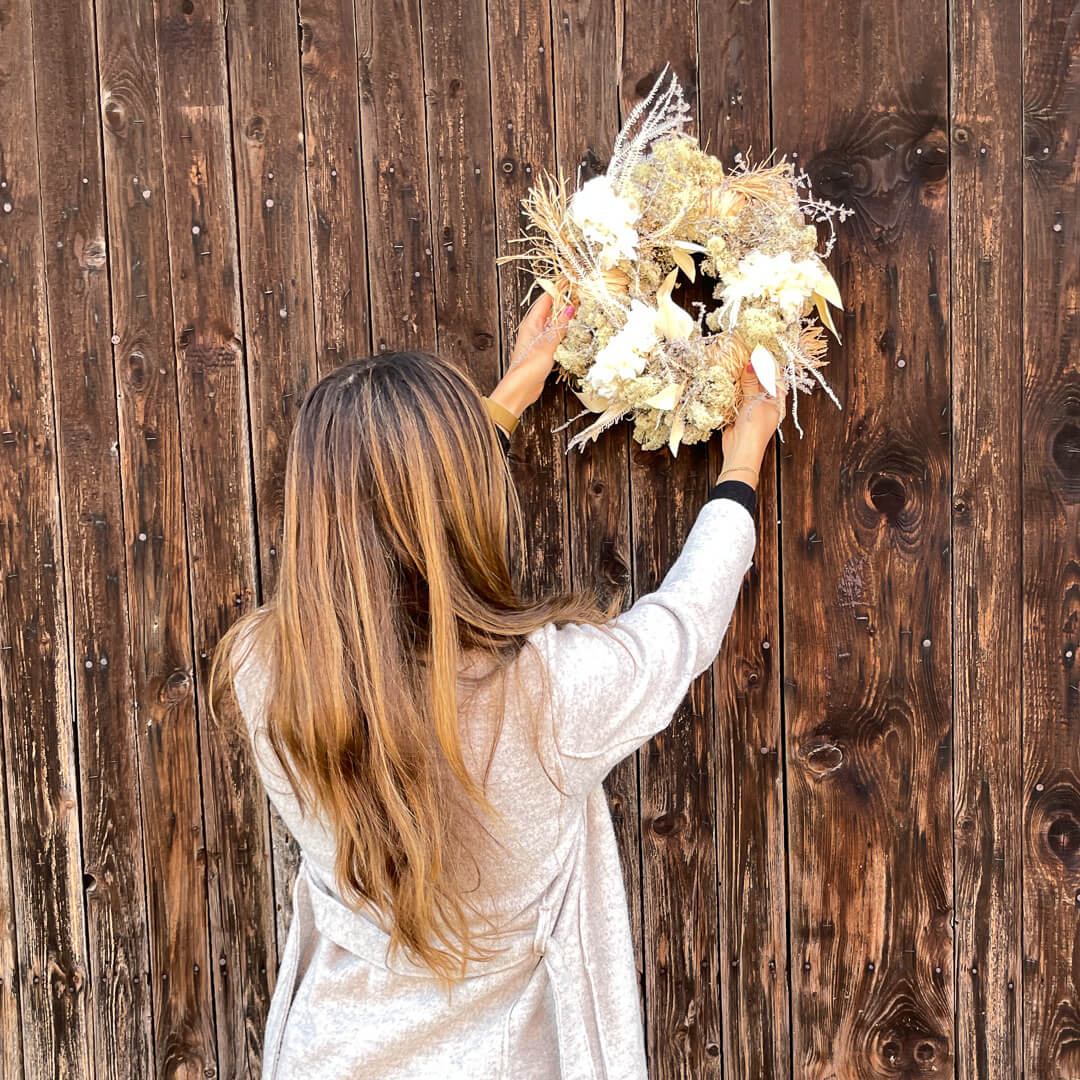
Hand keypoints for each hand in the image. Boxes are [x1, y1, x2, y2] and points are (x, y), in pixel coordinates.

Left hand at [488, 291, 574, 418]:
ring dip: (564, 316)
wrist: (521, 388)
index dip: (558, 289)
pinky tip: (570, 330)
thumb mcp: (548, 342)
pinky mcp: (541, 351)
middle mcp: (533, 328)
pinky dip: (562, 330)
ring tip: (578, 308)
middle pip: (550, 309)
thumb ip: (560, 325)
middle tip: (579, 293)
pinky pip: (553, 335)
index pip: (546, 299)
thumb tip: (570, 307)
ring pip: (552, 322)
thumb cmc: (529, 365)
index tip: (569, 280)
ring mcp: (537, 339)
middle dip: (563, 300)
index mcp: (531, 322)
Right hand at [719, 364, 782, 488]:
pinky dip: (732, 389)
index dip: (769, 364)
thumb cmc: (754, 428)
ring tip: (734, 362)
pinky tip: (726, 379)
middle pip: (760, 382)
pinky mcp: (738, 413)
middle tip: (744, 353)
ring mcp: (752, 409)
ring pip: (747, 389)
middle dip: (753, 369)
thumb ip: (751, 382)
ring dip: (741, 379)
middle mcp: (765, 404)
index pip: (775, 378)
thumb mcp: (755, 401)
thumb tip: (751, 362)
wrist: (741, 450)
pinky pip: (736, 398)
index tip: (760, 350)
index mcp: (776, 401)